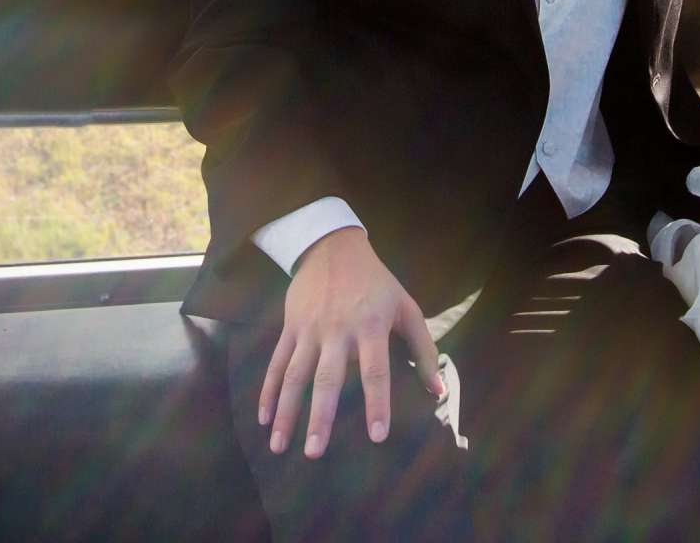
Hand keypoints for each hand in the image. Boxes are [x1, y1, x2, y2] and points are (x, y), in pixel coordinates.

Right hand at [260, 227, 443, 458]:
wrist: (332, 246)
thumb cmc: (376, 282)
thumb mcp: (406, 306)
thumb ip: (423, 349)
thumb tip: (437, 391)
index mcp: (371, 326)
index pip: (375, 371)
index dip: (376, 403)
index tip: (377, 436)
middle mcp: (337, 330)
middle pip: (327, 378)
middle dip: (319, 417)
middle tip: (315, 453)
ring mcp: (309, 329)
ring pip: (293, 375)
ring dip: (285, 412)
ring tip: (278, 446)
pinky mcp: (289, 327)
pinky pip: (275, 363)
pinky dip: (266, 391)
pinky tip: (262, 418)